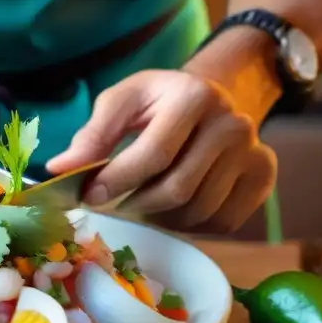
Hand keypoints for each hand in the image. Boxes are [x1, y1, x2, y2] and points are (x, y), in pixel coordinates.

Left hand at [46, 70, 276, 233]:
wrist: (212, 99)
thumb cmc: (158, 102)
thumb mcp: (123, 102)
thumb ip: (92, 135)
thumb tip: (58, 169)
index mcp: (194, 97)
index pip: (154, 153)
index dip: (118, 180)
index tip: (89, 196)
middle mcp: (233, 124)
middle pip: (177, 189)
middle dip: (135, 205)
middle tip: (112, 204)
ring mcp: (254, 153)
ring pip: (197, 211)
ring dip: (160, 218)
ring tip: (140, 202)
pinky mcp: (262, 179)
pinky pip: (221, 222)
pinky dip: (189, 225)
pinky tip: (172, 207)